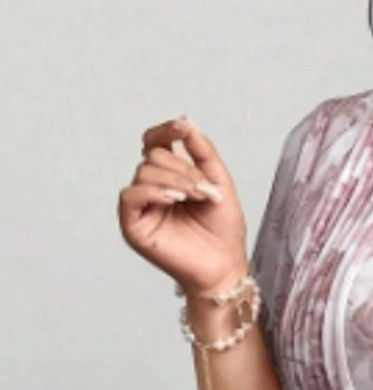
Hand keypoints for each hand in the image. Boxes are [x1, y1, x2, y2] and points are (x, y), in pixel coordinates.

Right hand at [118, 116, 248, 298]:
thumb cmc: (222, 232)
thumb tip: (186, 122)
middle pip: (153, 157)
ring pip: (145, 172)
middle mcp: (151, 190)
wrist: (224, 267)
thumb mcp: (218, 182)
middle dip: (183, 169)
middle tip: (205, 191)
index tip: (183, 127)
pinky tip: (173, 199)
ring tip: (197, 198)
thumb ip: (203, 151)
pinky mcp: (133, 226)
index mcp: (169, 178)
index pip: (155, 143)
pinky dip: (153, 192)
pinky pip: (130, 195)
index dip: (165, 131)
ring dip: (176, 181)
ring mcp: (141, 208)